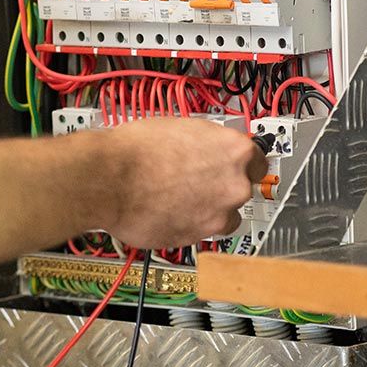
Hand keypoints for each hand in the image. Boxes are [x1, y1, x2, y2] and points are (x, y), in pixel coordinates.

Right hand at [98, 118, 265, 247]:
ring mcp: (218, 215)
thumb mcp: (181, 128)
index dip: (240, 164)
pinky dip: (188, 224)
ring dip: (208, 210)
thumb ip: (206, 144)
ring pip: (224, 216)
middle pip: (241, 190)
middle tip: (193, 181)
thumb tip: (209, 150)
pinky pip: (200, 231)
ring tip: (177, 198)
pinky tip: (167, 210)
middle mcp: (234, 185)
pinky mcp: (198, 238)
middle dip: (220, 187)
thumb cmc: (136, 150)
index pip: (258, 161)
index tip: (232, 167)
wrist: (109, 179)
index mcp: (235, 151)